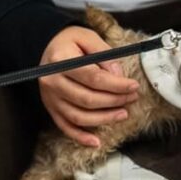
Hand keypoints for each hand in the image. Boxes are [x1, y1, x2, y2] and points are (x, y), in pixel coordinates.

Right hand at [38, 26, 139, 146]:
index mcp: (61, 60)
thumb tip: (118, 75)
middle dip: (114, 101)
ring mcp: (50, 97)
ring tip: (123, 114)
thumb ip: (105, 55)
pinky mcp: (51, 108)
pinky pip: (65, 126)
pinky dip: (80, 137)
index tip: (133, 86)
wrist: (47, 46)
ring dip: (104, 119)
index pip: (94, 78)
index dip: (116, 85)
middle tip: (132, 98)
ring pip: (79, 116)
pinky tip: (96, 142)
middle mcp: (52, 81)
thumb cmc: (70, 41)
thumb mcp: (88, 37)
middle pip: (87, 99)